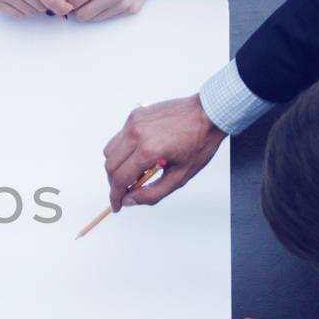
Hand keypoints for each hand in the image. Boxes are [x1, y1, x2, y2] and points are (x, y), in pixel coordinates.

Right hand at [103, 94, 224, 211]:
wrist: (208, 114)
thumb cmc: (199, 143)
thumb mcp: (180, 176)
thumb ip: (152, 193)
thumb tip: (130, 200)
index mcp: (148, 150)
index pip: (120, 179)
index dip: (115, 196)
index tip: (117, 204)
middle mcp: (136, 134)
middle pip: (110, 165)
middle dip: (114, 182)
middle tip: (125, 191)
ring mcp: (134, 122)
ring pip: (110, 150)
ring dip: (116, 165)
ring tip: (135, 171)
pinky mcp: (135, 115)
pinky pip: (120, 137)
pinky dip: (124, 149)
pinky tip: (140, 153)